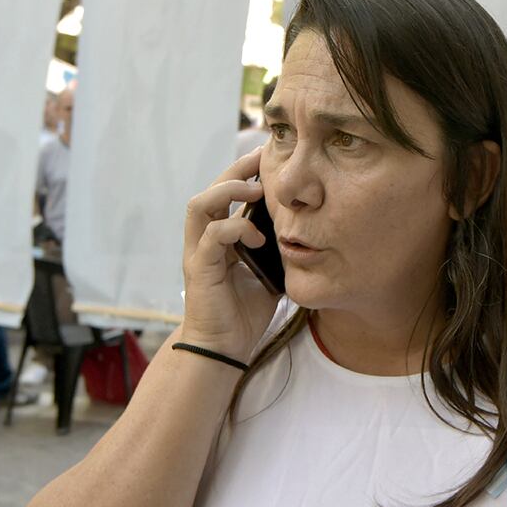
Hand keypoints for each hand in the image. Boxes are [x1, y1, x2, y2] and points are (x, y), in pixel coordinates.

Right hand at [180, 148, 279, 358]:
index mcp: (221, 237)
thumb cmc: (245, 312)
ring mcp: (198, 251)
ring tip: (256, 190)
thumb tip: (308, 230)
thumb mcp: (270, 272)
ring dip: (228, 190)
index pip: (227, 194)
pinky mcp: (199, 267)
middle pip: (211, 189)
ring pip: (201, 204)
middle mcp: (204, 238)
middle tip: (262, 158)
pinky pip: (211, 235)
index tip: (270, 158)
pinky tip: (257, 235)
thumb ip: (279, 249)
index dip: (245, 173)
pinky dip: (234, 228)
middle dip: (237, 170)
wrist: (225, 348)